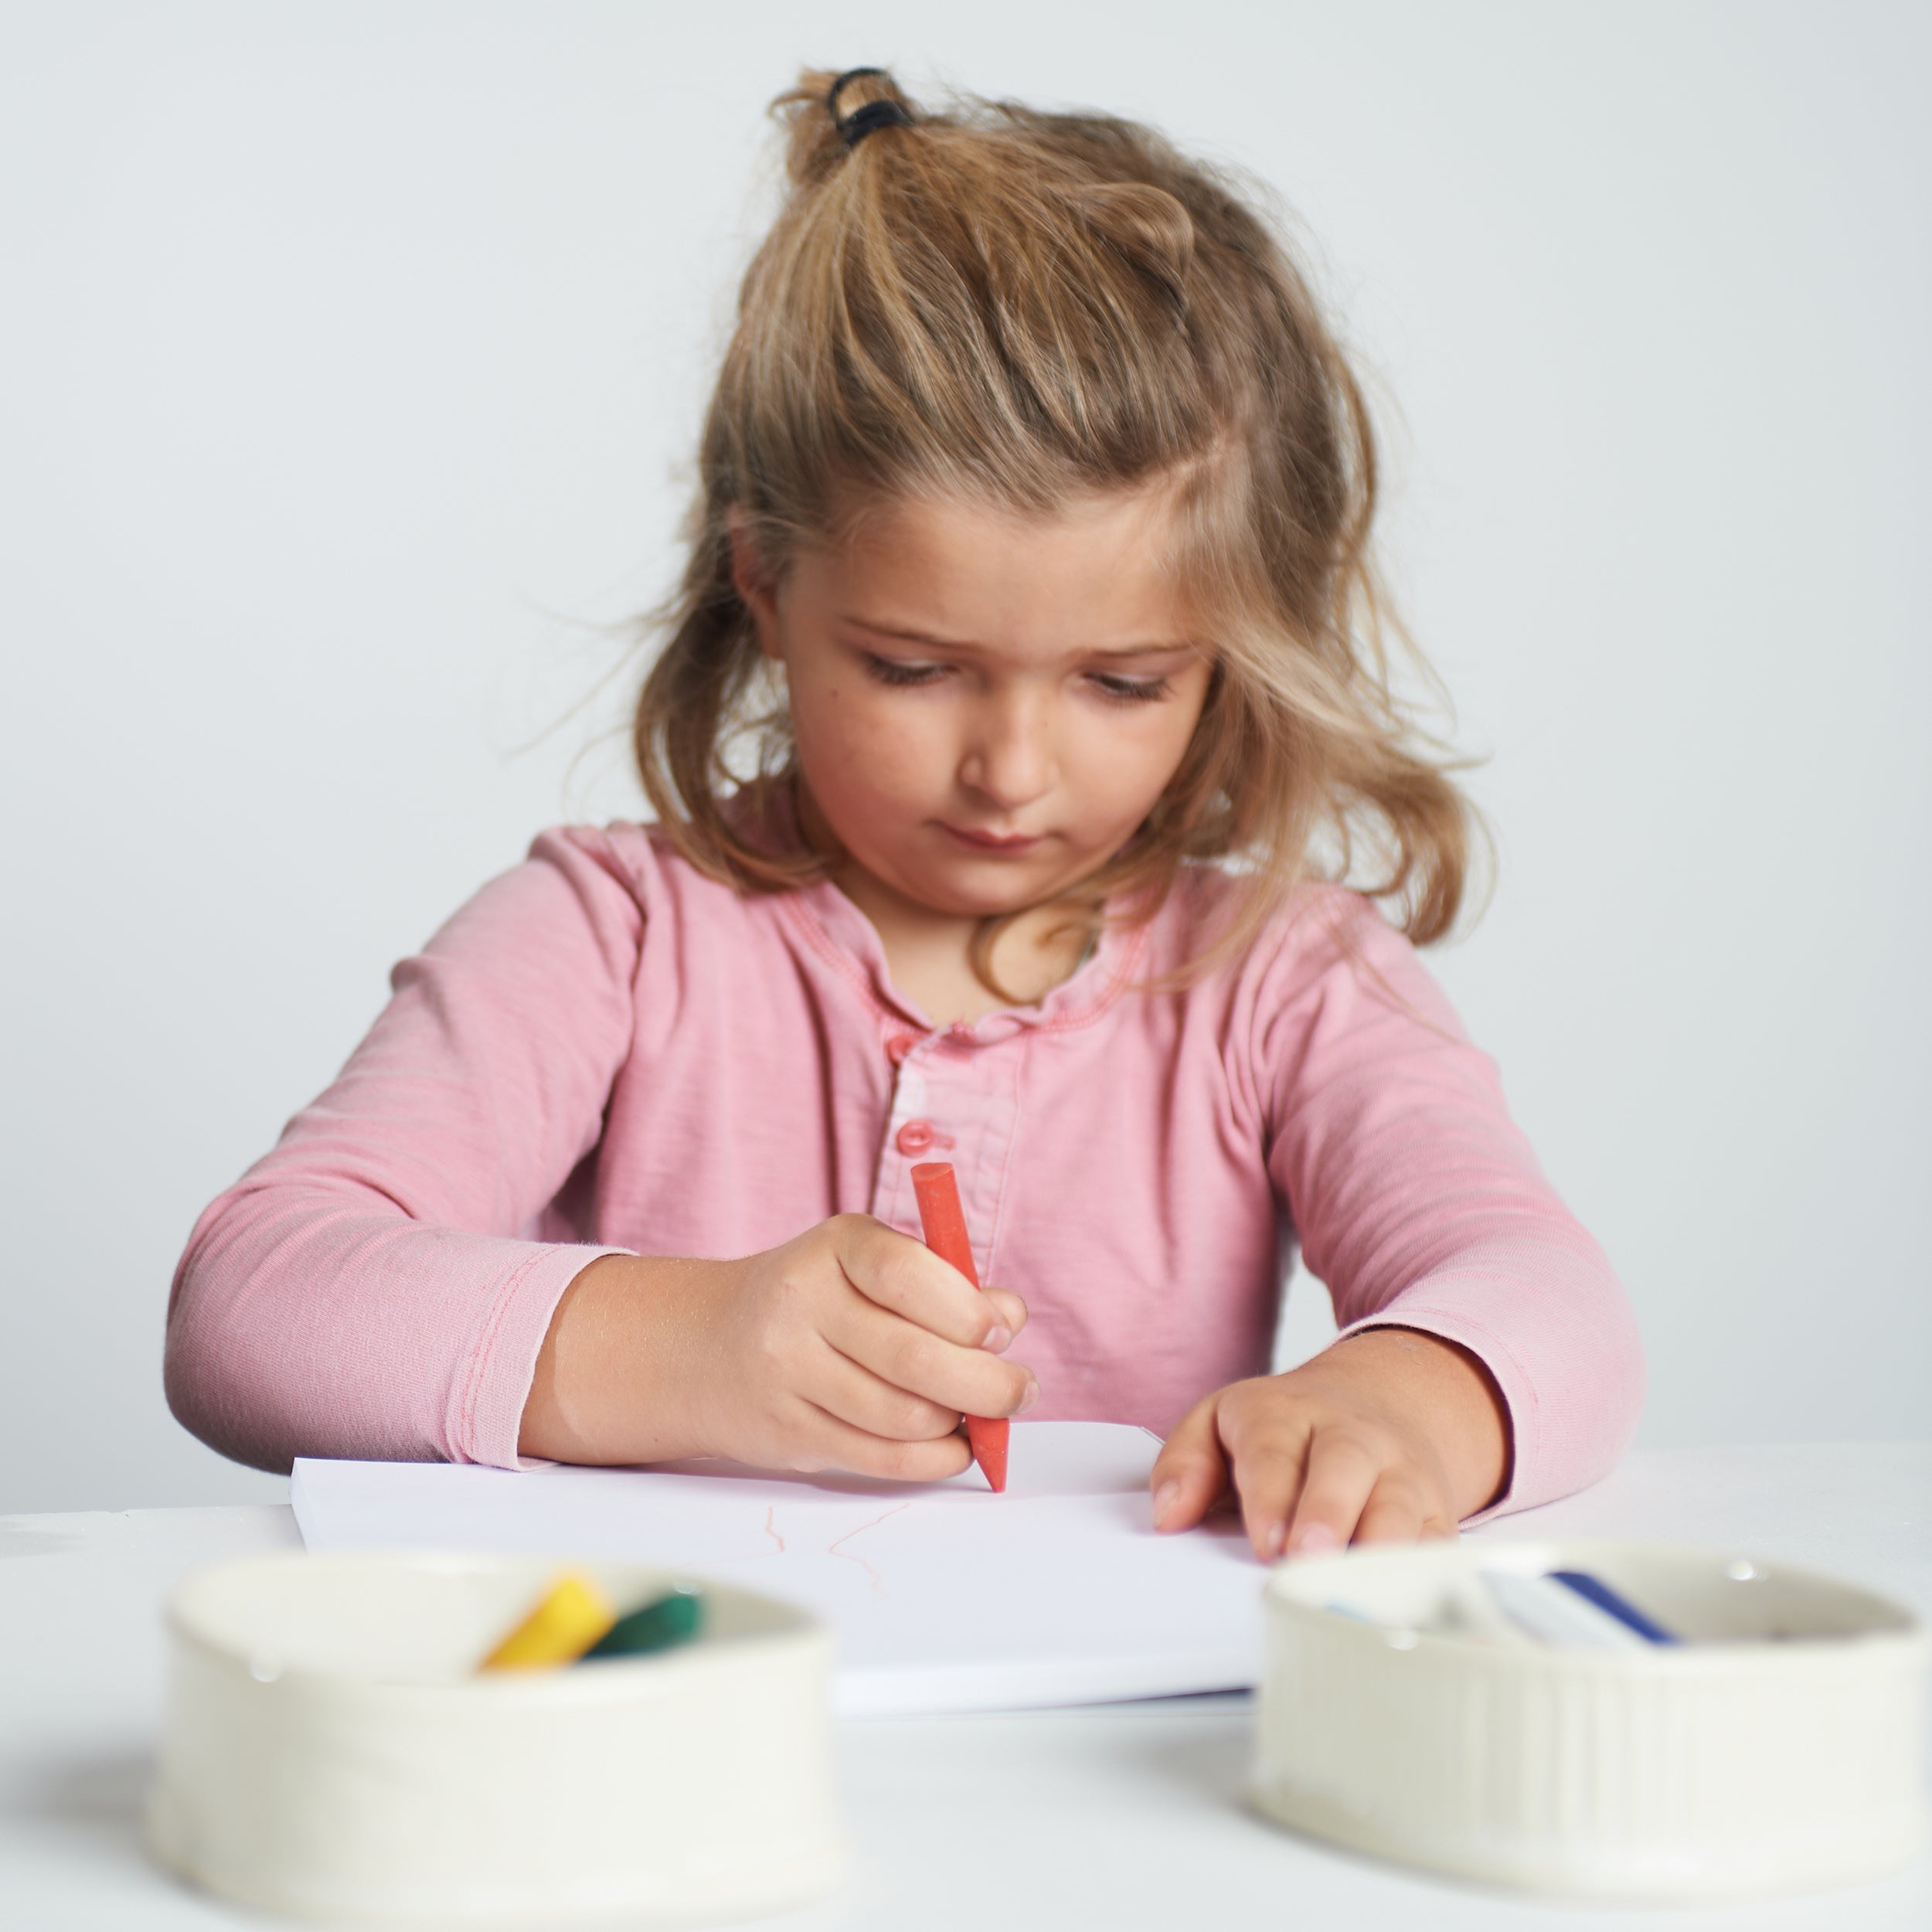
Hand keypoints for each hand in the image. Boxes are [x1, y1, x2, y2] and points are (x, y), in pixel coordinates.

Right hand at [519, 1216, 1035, 1479]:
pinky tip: (951, 1446)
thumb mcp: (872, 1265)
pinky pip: (878, 1458)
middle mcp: (801, 1302)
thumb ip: (947, 1284)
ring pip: (902, 1415)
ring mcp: (786, 1370)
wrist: (707, 1345)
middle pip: (914, 1358)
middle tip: (1019, 1391)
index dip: (968, 1312)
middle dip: (988, 1385)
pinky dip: (932, 1459)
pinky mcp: (784, 1430)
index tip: (998, 1334)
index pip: (908, 1274)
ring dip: (957, 1423)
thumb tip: (1010, 1318)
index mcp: (835, 1246)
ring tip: (971, 1413)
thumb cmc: (819, 1300)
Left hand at [1148, 1328, 1510, 1560]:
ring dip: (1379, 1547)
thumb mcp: (1220, 1421)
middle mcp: (1350, 1435)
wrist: (1383, 1399)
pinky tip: (1406, 1608)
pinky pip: (1438, 1542)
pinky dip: (1426, 1575)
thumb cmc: (1285, 1429)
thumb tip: (1167, 1516)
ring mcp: (1399, 1471)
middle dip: (1327, 1513)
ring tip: (1355, 1588)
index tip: (1264, 1541)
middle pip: (1344, 1466)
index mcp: (1285, 1413)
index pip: (1274, 1448)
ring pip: (1399, 1505)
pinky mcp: (1435, 1510)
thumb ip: (1186, 1463)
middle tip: (1307, 1556)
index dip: (1270, 1495)